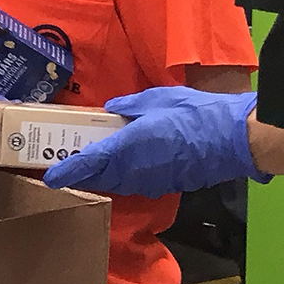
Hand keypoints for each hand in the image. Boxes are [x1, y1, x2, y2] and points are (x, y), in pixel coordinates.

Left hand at [42, 87, 262, 196]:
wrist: (233, 139)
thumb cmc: (195, 114)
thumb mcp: (157, 99)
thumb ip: (129, 105)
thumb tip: (110, 108)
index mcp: (128, 146)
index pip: (89, 163)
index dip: (68, 171)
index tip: (49, 176)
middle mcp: (135, 169)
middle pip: (100, 177)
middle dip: (83, 173)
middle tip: (68, 163)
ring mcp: (151, 181)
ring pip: (117, 183)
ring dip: (103, 176)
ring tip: (93, 162)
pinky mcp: (166, 184)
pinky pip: (136, 183)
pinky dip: (124, 176)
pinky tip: (125, 164)